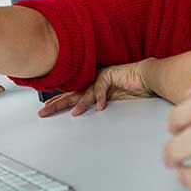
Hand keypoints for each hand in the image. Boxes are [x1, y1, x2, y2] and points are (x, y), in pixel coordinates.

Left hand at [38, 60, 153, 117]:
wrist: (147, 77)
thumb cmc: (133, 90)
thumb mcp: (114, 104)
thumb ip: (101, 106)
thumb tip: (90, 116)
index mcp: (92, 89)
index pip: (71, 96)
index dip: (58, 102)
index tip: (46, 109)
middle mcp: (93, 82)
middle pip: (72, 94)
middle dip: (57, 103)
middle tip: (44, 112)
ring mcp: (100, 77)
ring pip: (85, 92)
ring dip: (80, 103)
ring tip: (75, 113)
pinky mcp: (110, 74)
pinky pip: (102, 87)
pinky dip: (100, 97)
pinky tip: (100, 106)